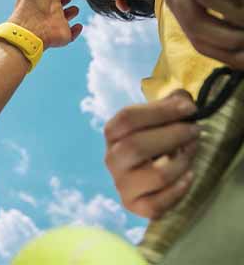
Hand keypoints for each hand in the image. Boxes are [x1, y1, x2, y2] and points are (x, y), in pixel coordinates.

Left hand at [8, 0, 82, 48]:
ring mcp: (56, 20)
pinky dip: (76, 30)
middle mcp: (50, 6)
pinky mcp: (63, 33)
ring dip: (71, 12)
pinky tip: (78, 25)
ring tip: (74, 9)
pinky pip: (71, 33)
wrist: (33, 24)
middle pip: (60, 0)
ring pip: (65, 16)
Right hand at [103, 90, 199, 218]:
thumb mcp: (155, 121)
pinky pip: (159, 202)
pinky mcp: (134, 206)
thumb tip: (182, 100)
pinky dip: (179, 189)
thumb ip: (167, 106)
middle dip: (172, 136)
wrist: (142, 177)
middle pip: (136, 146)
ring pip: (155, 175)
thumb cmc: (151, 143)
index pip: (127, 118)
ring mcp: (122, 185)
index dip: (160, 111)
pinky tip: (188, 176)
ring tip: (191, 153)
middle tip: (195, 131)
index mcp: (112, 134)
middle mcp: (111, 159)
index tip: (188, 108)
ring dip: (181, 162)